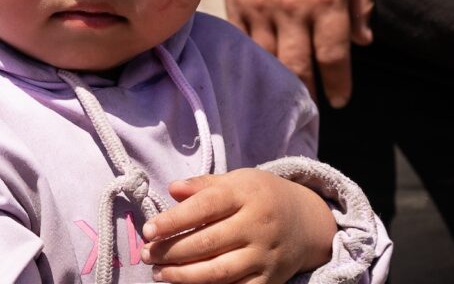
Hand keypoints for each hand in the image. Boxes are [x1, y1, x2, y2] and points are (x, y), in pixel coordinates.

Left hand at [141, 169, 336, 283]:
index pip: (204, 207)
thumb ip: (202, 185)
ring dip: (183, 276)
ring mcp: (264, 255)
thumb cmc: (259, 197)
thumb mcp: (235, 180)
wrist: (306, 221)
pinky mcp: (269, 280)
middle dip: (171, 251)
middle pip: (207, 243)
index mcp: (245, 195)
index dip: (173, 220)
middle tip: (147, 254)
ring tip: (158, 273)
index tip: (147, 230)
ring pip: (218, 272)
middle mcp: (256, 226)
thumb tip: (172, 189)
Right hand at [224, 0, 371, 106]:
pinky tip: (261, 64)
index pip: (332, 55)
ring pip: (267, 57)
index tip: (340, 99)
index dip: (337, 84)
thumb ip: (361, 3)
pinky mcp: (236, 1)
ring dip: (278, 77)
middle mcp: (291, 6)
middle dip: (307, 89)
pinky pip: (243, 40)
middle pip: (296, 65)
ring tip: (286, 88)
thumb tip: (362, 42)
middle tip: (311, 102)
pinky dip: (252, 56)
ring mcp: (259, 5)